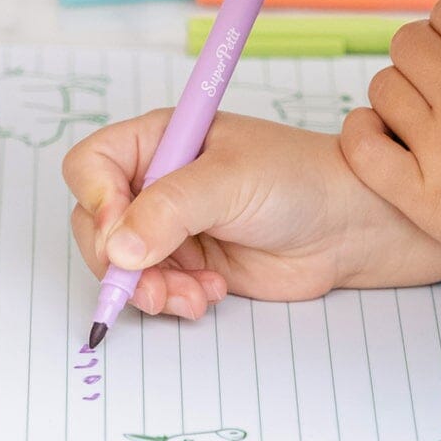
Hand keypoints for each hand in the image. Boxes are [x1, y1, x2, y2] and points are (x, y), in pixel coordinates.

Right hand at [63, 111, 440, 320]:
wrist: (349, 226)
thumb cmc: (299, 179)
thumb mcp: (230, 182)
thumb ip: (169, 210)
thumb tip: (118, 249)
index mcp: (159, 141)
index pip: (91, 165)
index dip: (96, 200)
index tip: (120, 234)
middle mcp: (157, 182)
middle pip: (96, 223)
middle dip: (117, 261)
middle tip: (150, 284)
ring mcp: (170, 227)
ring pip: (121, 266)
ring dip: (147, 289)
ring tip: (189, 296)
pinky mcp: (189, 265)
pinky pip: (153, 290)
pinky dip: (172, 299)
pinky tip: (210, 294)